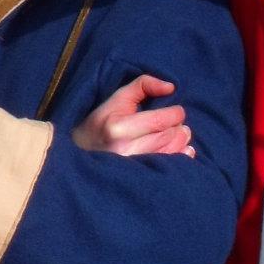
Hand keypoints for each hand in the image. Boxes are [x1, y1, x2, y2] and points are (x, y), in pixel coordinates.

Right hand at [71, 75, 193, 156]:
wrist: (82, 152)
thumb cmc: (100, 123)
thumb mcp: (116, 99)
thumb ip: (143, 85)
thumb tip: (171, 87)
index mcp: (120, 128)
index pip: (162, 120)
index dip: (175, 112)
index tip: (174, 110)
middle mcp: (128, 149)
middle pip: (171, 135)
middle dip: (177, 126)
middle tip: (172, 122)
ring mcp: (135, 167)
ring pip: (174, 150)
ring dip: (180, 139)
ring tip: (172, 133)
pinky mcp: (142, 177)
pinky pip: (173, 166)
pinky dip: (181, 155)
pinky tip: (176, 148)